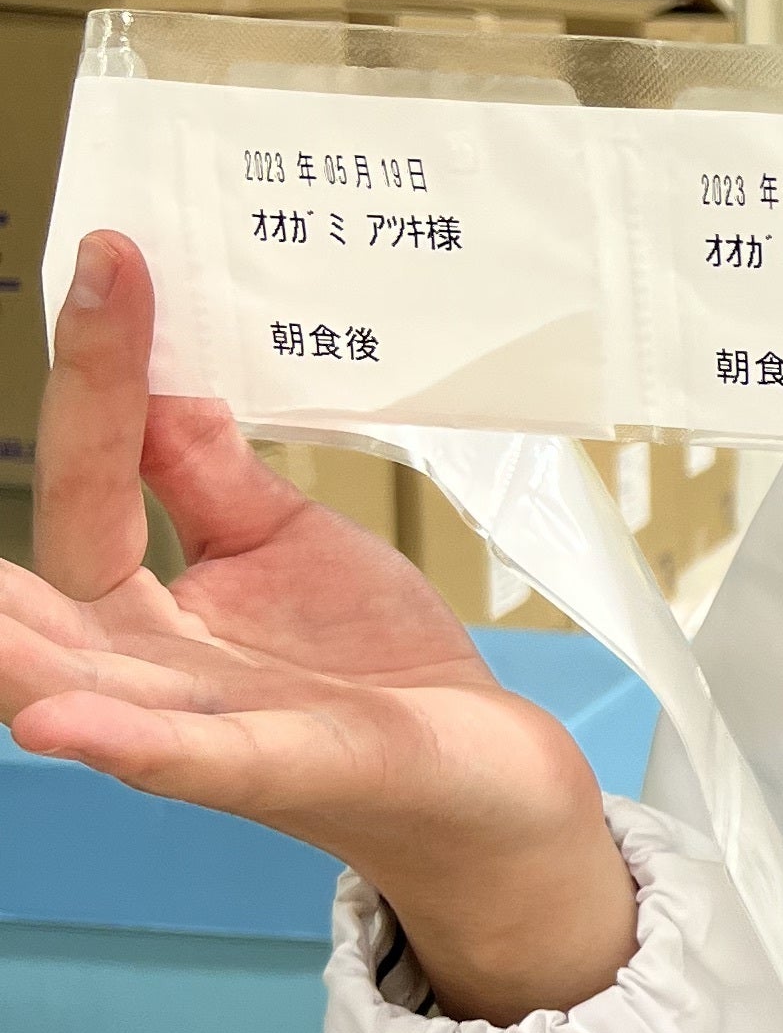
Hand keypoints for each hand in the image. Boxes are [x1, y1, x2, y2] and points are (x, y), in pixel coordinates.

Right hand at [0, 232, 637, 1023]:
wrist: (485, 776)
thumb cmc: (377, 667)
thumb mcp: (284, 540)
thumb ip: (204, 472)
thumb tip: (154, 378)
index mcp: (144, 609)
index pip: (92, 477)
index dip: (98, 371)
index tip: (113, 256)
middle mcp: (150, 672)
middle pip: (36, 602)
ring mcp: (208, 730)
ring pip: (79, 688)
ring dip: (17, 647)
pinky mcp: (282, 773)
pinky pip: (190, 762)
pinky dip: (128, 742)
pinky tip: (62, 723)